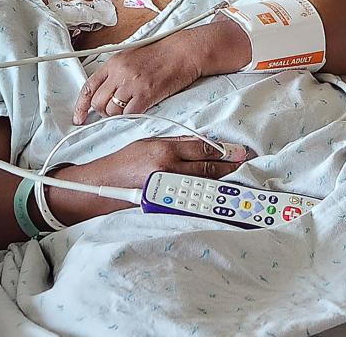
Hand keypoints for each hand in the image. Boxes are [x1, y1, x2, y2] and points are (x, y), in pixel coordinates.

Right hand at [48, 137, 254, 223]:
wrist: (103, 185)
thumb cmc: (125, 161)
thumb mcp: (150, 142)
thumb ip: (177, 143)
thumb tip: (204, 144)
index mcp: (165, 151)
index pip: (202, 150)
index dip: (224, 151)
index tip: (237, 151)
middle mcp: (167, 170)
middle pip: (207, 168)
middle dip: (228, 166)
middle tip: (242, 163)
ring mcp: (166, 189)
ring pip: (201, 184)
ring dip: (219, 179)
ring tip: (233, 175)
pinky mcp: (163, 203)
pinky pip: (190, 196)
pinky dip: (204, 191)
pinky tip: (213, 188)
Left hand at [73, 25, 248, 124]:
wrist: (183, 51)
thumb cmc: (161, 54)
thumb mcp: (132, 57)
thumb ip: (116, 73)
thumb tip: (105, 94)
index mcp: (113, 62)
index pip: (88, 87)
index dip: (80, 106)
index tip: (79, 118)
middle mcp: (119, 73)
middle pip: (98, 102)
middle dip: (103, 112)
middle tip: (114, 111)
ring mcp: (132, 83)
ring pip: (112, 111)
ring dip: (118, 115)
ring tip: (129, 109)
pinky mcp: (146, 93)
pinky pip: (129, 114)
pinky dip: (131, 116)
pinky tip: (138, 110)